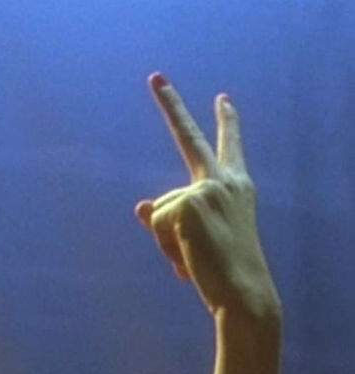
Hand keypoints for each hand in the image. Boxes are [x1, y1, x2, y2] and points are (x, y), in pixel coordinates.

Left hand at [135, 73, 279, 320]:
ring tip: (195, 257)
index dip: (226, 122)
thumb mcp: (197, 239)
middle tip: (155, 77)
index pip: (229, 146)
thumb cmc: (220, 269)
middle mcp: (223, 180)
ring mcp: (205, 189)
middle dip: (171, 104)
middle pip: (189, 136)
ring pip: (161, 211)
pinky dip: (165, 247)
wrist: (241, 289)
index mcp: (235, 186)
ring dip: (167, 240)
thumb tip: (139, 206)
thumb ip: (169, 218)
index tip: (221, 98)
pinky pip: (157, 225)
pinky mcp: (187, 204)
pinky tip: (189, 258)